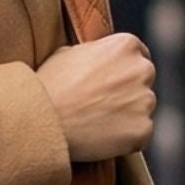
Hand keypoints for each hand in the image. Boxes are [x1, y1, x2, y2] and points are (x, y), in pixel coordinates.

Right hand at [34, 33, 156, 162]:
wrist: (39, 119)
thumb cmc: (48, 85)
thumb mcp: (67, 53)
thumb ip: (94, 52)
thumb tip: (101, 58)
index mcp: (126, 45)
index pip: (139, 55)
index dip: (122, 70)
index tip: (109, 82)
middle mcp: (142, 69)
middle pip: (144, 80)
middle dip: (128, 90)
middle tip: (100, 103)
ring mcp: (145, 101)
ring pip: (142, 108)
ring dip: (127, 115)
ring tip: (95, 122)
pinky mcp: (143, 129)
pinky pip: (140, 134)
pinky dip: (126, 139)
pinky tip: (100, 137)